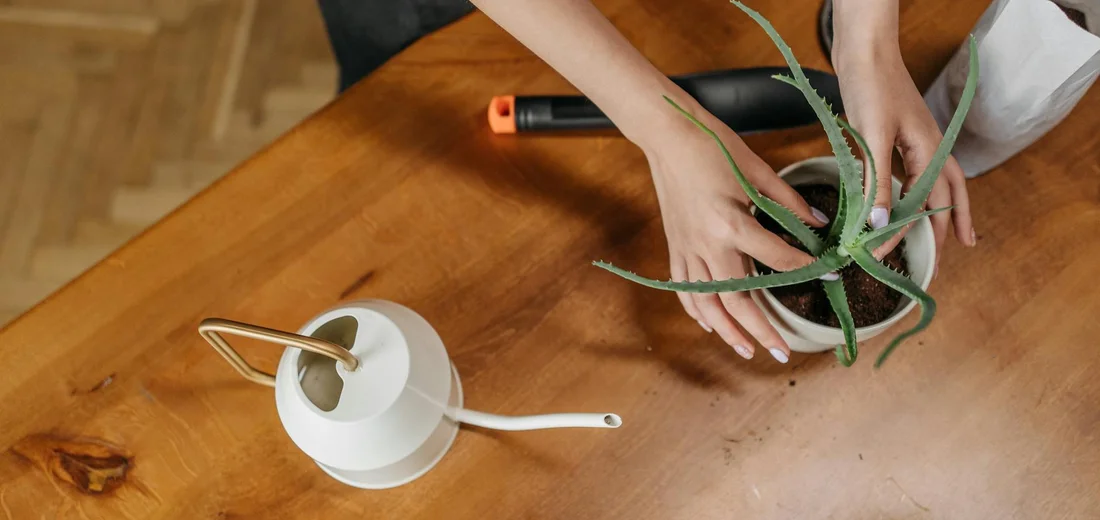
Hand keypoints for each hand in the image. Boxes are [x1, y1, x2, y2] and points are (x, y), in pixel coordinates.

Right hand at [636, 98, 829, 361]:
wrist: (667, 135)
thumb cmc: (712, 145)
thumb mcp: (757, 170)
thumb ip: (788, 202)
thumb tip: (819, 223)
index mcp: (731, 223)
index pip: (777, 258)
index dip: (806, 269)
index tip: (829, 277)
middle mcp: (708, 245)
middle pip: (737, 299)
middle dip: (761, 329)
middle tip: (783, 352)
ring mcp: (688, 249)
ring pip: (708, 304)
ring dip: (728, 332)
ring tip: (748, 351)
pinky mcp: (675, 248)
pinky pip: (685, 290)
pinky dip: (698, 311)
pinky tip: (712, 326)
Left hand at [832, 3, 975, 268]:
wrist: (864, 50)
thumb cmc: (872, 86)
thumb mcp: (872, 136)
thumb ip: (876, 181)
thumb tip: (878, 224)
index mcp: (929, 152)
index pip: (924, 205)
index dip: (905, 233)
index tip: (881, 255)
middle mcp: (929, 149)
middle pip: (948, 197)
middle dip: (948, 228)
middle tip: (943, 260)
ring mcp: (916, 143)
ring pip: (935, 186)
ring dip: (939, 213)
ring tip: (944, 238)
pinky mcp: (899, 137)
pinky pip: (913, 173)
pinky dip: (913, 194)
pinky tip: (905, 205)